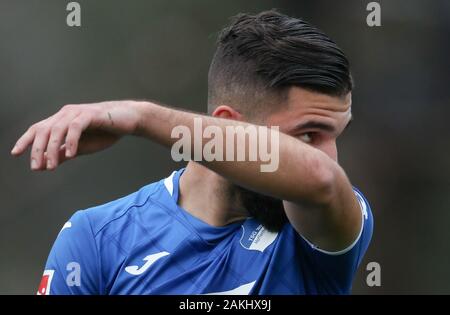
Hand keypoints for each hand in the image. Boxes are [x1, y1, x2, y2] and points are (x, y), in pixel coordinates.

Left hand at [11, 101, 142, 170]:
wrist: (129, 120)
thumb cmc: (106, 132)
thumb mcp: (81, 147)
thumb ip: (63, 153)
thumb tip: (45, 164)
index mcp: (62, 120)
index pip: (38, 128)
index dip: (26, 140)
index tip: (16, 153)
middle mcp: (66, 113)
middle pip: (44, 129)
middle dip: (37, 149)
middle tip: (37, 167)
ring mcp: (78, 113)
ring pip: (57, 129)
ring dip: (52, 149)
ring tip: (52, 166)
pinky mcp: (90, 115)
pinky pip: (76, 127)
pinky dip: (71, 141)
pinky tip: (70, 154)